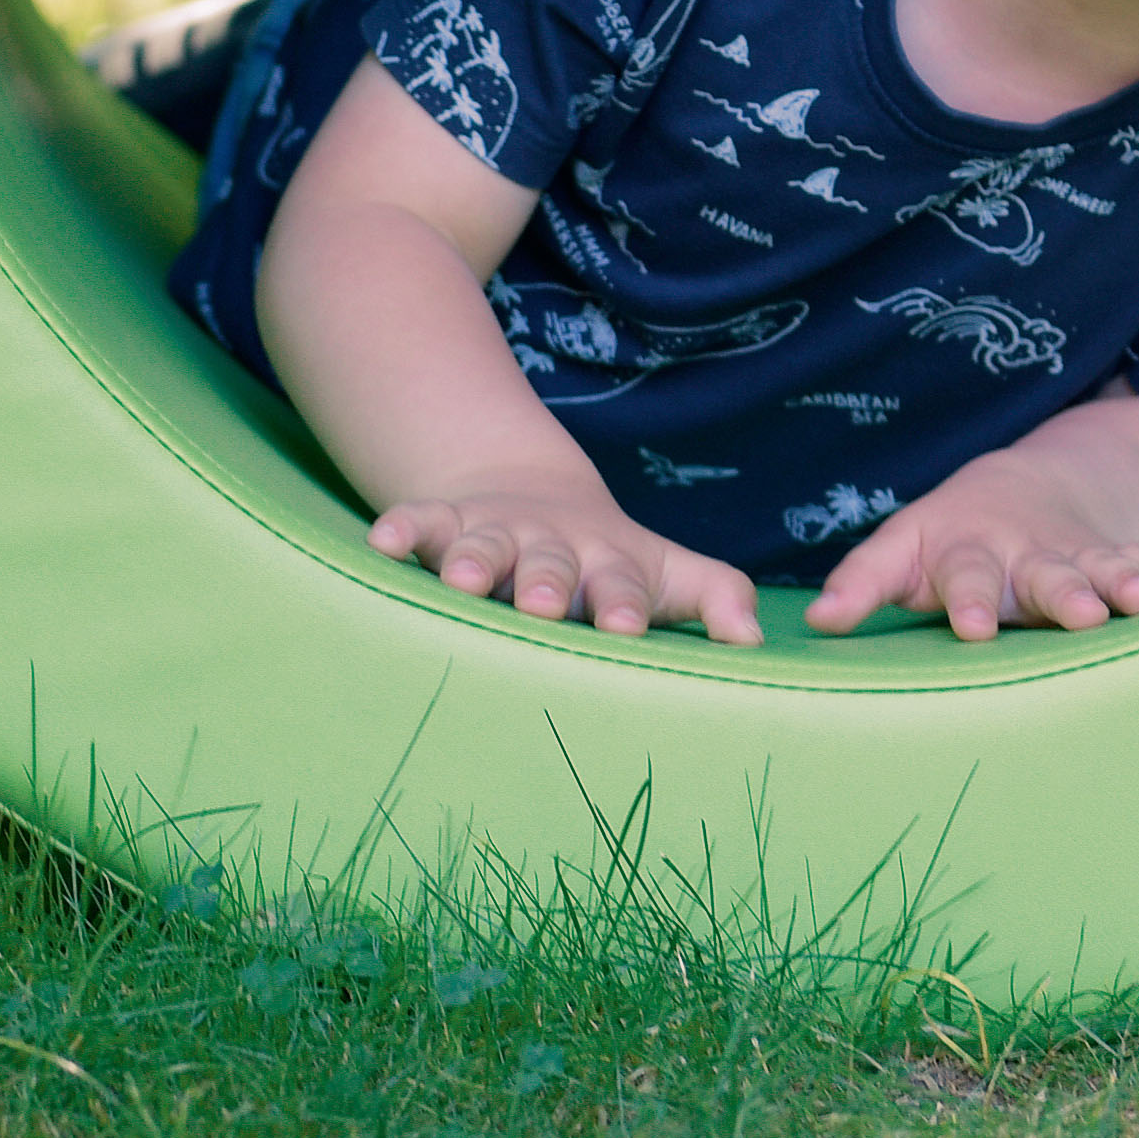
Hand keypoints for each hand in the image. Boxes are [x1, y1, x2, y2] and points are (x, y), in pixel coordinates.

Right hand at [368, 483, 765, 647]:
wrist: (533, 493)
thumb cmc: (608, 564)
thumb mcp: (667, 576)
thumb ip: (717, 600)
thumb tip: (757, 644)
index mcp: (610, 564)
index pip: (620, 586)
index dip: (620, 606)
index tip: (623, 630)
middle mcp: (552, 547)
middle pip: (549, 564)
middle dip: (545, 583)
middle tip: (543, 606)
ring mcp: (496, 531)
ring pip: (484, 544)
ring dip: (474, 560)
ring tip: (462, 581)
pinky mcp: (444, 521)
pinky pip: (419, 520)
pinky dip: (402, 527)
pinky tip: (381, 542)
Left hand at [806, 446, 1138, 643]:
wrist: (1017, 485)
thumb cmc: (943, 539)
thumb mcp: (899, 552)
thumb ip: (861, 584)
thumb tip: (816, 622)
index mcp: (963, 551)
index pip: (962, 576)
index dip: (968, 602)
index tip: (975, 629)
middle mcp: (1019, 552)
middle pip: (1041, 574)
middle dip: (1061, 594)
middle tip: (1078, 615)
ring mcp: (1067, 553)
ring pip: (1096, 568)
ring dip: (1121, 583)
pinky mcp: (1106, 557)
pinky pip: (1137, 562)